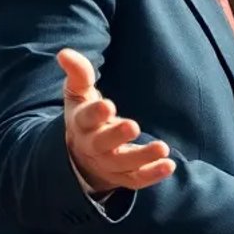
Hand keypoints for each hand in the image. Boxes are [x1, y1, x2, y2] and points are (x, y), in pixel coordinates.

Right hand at [58, 49, 174, 193]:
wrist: (82, 156)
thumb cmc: (86, 116)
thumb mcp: (79, 94)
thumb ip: (78, 74)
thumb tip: (64, 53)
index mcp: (81, 124)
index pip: (85, 118)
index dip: (95, 114)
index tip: (108, 106)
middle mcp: (93, 146)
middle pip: (102, 144)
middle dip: (116, 135)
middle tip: (133, 125)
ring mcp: (108, 164)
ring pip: (123, 164)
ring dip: (142, 157)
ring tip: (163, 148)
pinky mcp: (123, 177)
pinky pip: (136, 180)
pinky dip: (152, 175)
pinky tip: (169, 165)